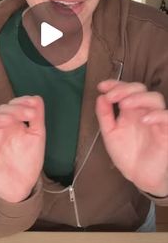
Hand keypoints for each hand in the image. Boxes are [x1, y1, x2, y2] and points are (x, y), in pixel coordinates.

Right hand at [0, 95, 45, 202]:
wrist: (22, 187)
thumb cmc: (28, 161)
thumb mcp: (37, 137)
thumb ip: (37, 118)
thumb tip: (37, 98)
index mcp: (11, 124)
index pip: (12, 106)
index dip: (21, 102)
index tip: (34, 105)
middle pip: (0, 111)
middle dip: (15, 109)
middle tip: (29, 114)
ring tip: (13, 120)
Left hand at [96, 80, 167, 196]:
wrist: (139, 176)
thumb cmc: (126, 153)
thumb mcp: (110, 133)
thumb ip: (104, 115)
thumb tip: (100, 97)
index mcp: (130, 109)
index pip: (126, 89)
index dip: (114, 84)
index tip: (101, 86)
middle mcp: (143, 111)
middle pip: (141, 89)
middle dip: (125, 89)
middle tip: (112, 97)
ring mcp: (156, 120)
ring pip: (155, 98)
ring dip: (139, 98)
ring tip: (124, 105)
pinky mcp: (166, 132)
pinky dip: (157, 115)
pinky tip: (143, 119)